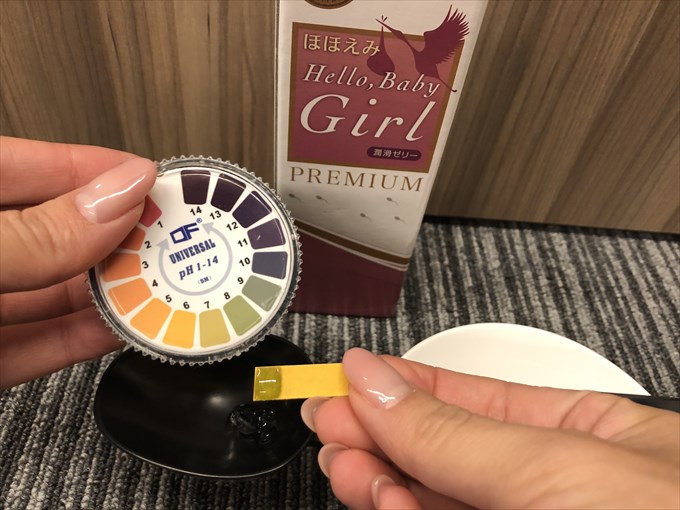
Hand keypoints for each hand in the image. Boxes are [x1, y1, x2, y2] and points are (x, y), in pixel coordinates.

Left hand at [0, 137, 155, 387]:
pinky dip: (86, 340)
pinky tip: (125, 329)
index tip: (154, 178)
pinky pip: (40, 345)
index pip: (31, 166)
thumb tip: (119, 197)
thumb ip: (36, 233)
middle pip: (56, 233)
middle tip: (173, 238)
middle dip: (118, 236)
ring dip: (112, 293)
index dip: (97, 168)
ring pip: (53, 293)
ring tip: (165, 287)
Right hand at [303, 348, 679, 508]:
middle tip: (331, 422)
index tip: (342, 379)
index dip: (399, 383)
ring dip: (380, 476)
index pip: (471, 395)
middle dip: (380, 430)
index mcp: (588, 434)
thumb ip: (455, 432)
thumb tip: (376, 382)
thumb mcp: (557, 471)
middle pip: (444, 446)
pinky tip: (383, 499)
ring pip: (434, 495)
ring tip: (347, 462)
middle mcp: (555, 484)